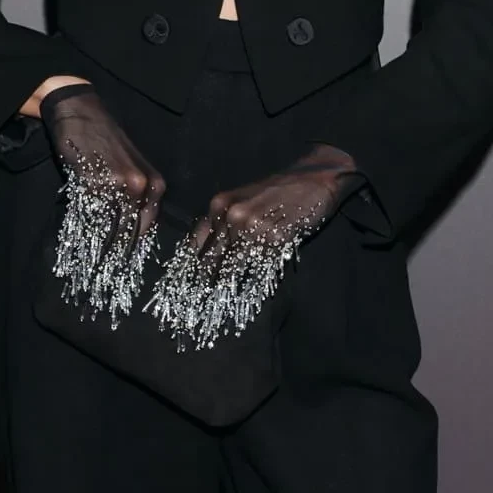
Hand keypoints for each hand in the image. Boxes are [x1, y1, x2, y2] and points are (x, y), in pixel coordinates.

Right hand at [39, 83, 165, 325]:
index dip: (135, 260)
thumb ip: (134, 203)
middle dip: (118, 268)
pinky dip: (81, 240)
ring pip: (109, 232)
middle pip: (130, 238)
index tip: (128, 284)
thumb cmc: (104, 145)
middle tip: (109, 295)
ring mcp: (119, 185)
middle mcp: (142, 187)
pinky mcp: (94, 182)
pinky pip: (88, 218)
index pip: (147, 233)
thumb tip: (130, 242)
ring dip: (98, 261)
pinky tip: (74, 257)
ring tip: (90, 284)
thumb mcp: (128, 172)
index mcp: (155, 187)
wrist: (81, 112)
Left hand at [143, 144, 365, 350]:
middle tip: (189, 310)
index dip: (186, 270)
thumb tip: (202, 255)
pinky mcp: (277, 240)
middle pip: (209, 261)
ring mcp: (254, 228)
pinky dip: (253, 288)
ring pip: (232, 269)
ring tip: (214, 313)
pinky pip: (260, 271)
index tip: (176, 291)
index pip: (195, 244)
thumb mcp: (243, 201)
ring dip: (223, 293)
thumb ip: (223, 224)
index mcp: (220, 206)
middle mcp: (233, 217)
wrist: (315, 179)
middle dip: (199, 287)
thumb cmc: (278, 193)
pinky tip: (248, 302)